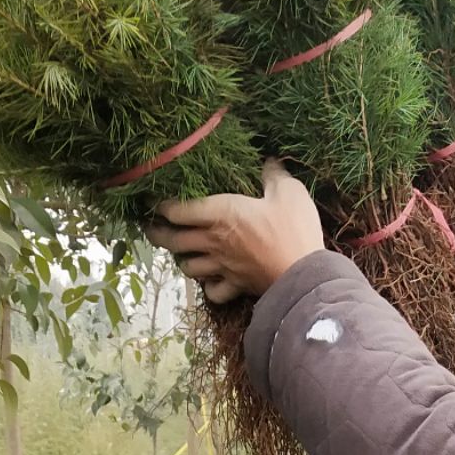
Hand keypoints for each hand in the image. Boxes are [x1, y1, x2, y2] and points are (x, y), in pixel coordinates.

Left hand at [148, 159, 324, 301]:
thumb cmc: (293, 230)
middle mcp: (213, 241)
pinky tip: (210, 280)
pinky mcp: (235, 287)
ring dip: (180, 258)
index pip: (178, 210)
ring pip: (187, 267)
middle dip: (157, 233)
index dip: (161, 205)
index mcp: (221, 213)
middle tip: (150, 227)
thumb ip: (273, 175)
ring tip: (180, 251)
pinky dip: (207, 286)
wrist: (304, 275)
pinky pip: (211, 292)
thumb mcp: (288, 192)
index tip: (153, 200)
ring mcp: (222, 267)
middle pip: (173, 240)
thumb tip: (269, 162)